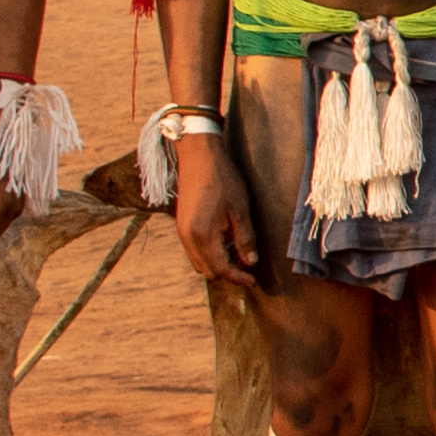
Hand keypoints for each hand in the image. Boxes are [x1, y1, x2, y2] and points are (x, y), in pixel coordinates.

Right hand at [166, 132, 253, 285]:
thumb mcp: (239, 210)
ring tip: (238, 254)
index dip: (238, 277)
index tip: (253, 279)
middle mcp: (187, 238)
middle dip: (228, 272)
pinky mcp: (181, 225)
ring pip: (199, 262)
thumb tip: (250, 262)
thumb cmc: (222, 180)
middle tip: (247, 266)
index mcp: (202, 236)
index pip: (220, 269)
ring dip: (218, 263)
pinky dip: (209, 253)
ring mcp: (182, 232)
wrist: (198, 156)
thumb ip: (244, 238)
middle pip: (207, 270)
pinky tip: (224, 242)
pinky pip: (194, 250)